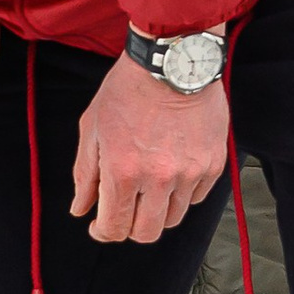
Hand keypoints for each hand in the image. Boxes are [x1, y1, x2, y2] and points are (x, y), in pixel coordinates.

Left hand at [73, 55, 228, 241]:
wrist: (172, 60)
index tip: (100, 225)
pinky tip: (171, 171)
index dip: (103, 232)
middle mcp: (158, 178)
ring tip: (148, 186)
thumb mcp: (92, 127)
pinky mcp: (213, 164)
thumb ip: (85, 174)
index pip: (114, 227)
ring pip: (173, 218)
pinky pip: (197, 197)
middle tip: (125, 211)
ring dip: (157, 211)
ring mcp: (190, 173)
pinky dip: (182, 192)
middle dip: (131, 228)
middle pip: (147, 233)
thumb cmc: (128, 88)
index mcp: (123, 171)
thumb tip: (80, 209)